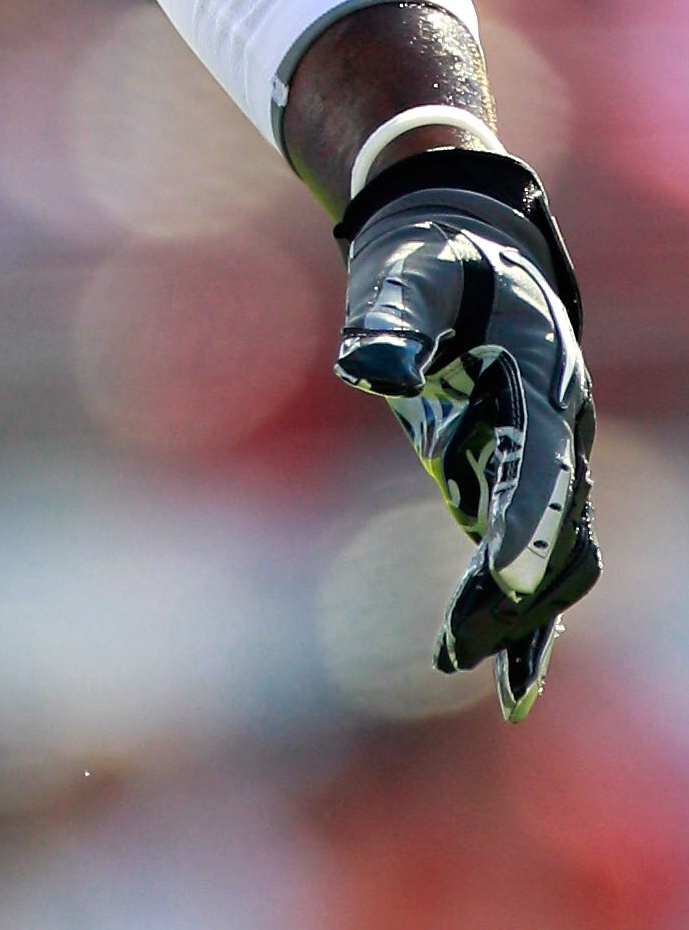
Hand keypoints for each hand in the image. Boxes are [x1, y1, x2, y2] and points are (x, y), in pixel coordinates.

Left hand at [333, 154, 599, 719]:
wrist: (461, 245)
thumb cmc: (432, 255)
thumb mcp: (409, 266)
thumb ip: (392, 313)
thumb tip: (370, 369)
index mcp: (542, 372)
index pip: (541, 457)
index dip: (526, 517)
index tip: (503, 577)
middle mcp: (556, 427)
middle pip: (559, 524)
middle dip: (519, 586)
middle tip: (461, 644)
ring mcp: (538, 461)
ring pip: (557, 557)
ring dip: (524, 614)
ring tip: (488, 678)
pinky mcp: (507, 483)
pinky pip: (528, 561)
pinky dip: (523, 617)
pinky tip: (512, 683)